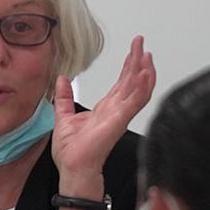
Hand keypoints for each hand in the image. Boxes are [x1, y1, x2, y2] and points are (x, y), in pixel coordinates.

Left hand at [52, 36, 156, 186]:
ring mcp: (120, 115)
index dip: (128, 65)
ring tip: (147, 54)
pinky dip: (142, 87)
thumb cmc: (72, 150)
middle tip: (141, 42)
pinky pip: (135, 102)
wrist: (72, 167)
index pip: (121, 82)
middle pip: (132, 81)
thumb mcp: (64, 116)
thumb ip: (64, 98)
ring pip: (138, 89)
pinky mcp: (119, 121)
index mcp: (106, 108)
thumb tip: (62, 79)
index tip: (134, 49)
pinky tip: (146, 73)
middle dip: (138, 61)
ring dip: (145, 71)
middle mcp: (116, 109)